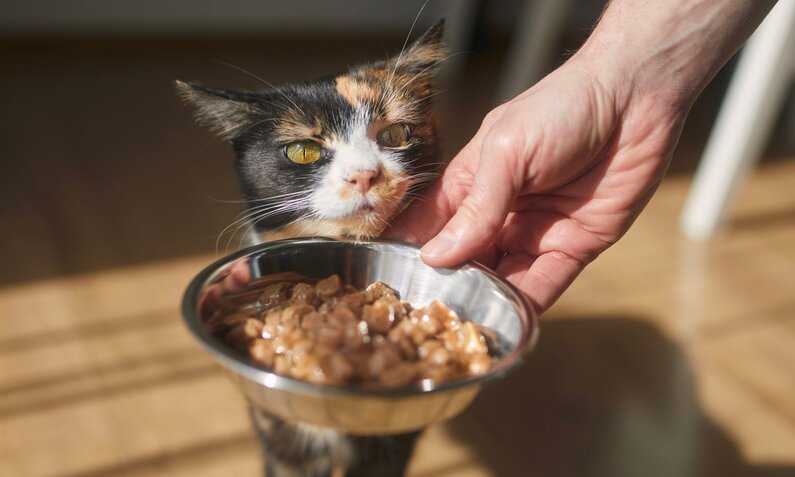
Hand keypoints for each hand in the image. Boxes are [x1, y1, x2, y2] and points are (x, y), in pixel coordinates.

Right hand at [385, 59, 685, 313]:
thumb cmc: (560, 109)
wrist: (635, 98)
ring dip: (484, 303)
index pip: (431, 226)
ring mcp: (535, 233)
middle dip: (447, 288)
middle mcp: (499, 213)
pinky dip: (527, 307)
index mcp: (472, 183)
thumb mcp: (506, 152)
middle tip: (425, 322)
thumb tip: (436, 257)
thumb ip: (476, 207)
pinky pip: (545, 284)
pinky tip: (507, 327)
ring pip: (501, 279)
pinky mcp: (575, 248)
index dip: (411, 254)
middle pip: (465, 261)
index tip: (390, 286)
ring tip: (461, 333)